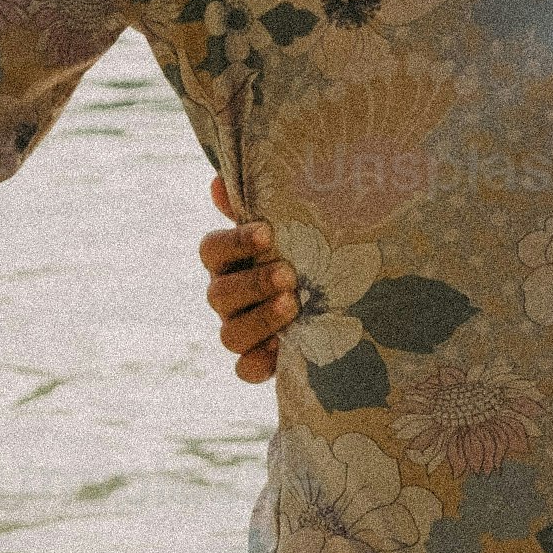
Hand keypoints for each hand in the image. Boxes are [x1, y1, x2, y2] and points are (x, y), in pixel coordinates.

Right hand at [198, 175, 298, 384]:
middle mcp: (227, 296)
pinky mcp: (259, 360)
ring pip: (230, 334)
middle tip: (289, 274)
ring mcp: (239, 329)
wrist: (339, 295)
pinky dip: (257, 364)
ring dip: (260, 319)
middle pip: (219, 295)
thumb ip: (258, 206)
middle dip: (254, 284)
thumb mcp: (290, 227)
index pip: (212, 250)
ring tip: (294, 305)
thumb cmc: (305, 250)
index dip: (234, 242)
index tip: (266, 232)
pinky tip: (279, 351)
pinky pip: (245, 370)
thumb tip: (218, 183)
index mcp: (228, 261)